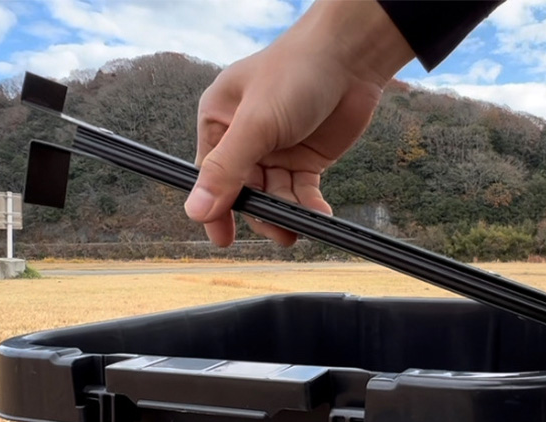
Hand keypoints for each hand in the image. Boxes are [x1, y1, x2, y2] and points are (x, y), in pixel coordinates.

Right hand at [185, 0, 413, 246]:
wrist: (350, 58)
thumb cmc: (296, 73)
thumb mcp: (256, 123)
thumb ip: (227, 170)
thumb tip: (195, 211)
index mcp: (219, 121)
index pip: (211, 175)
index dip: (216, 208)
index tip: (223, 239)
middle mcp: (245, 138)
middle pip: (245, 191)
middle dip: (260, 214)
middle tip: (278, 232)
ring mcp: (277, 150)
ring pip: (275, 196)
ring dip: (286, 215)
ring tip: (298, 229)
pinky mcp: (307, 159)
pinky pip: (302, 192)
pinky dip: (310, 207)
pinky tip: (321, 216)